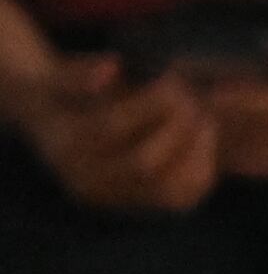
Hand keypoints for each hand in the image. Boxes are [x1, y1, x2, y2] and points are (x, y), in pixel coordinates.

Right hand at [12, 54, 218, 212]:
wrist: (55, 129)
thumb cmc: (64, 94)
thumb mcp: (58, 76)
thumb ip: (79, 72)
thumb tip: (111, 67)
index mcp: (63, 147)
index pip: (110, 129)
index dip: (149, 103)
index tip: (172, 79)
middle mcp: (85, 181)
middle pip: (143, 164)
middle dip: (176, 127)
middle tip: (192, 98)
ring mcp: (113, 199)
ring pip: (169, 189)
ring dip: (196, 150)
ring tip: (204, 115)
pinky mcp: (137, 206)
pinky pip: (181, 197)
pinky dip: (201, 167)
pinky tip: (206, 135)